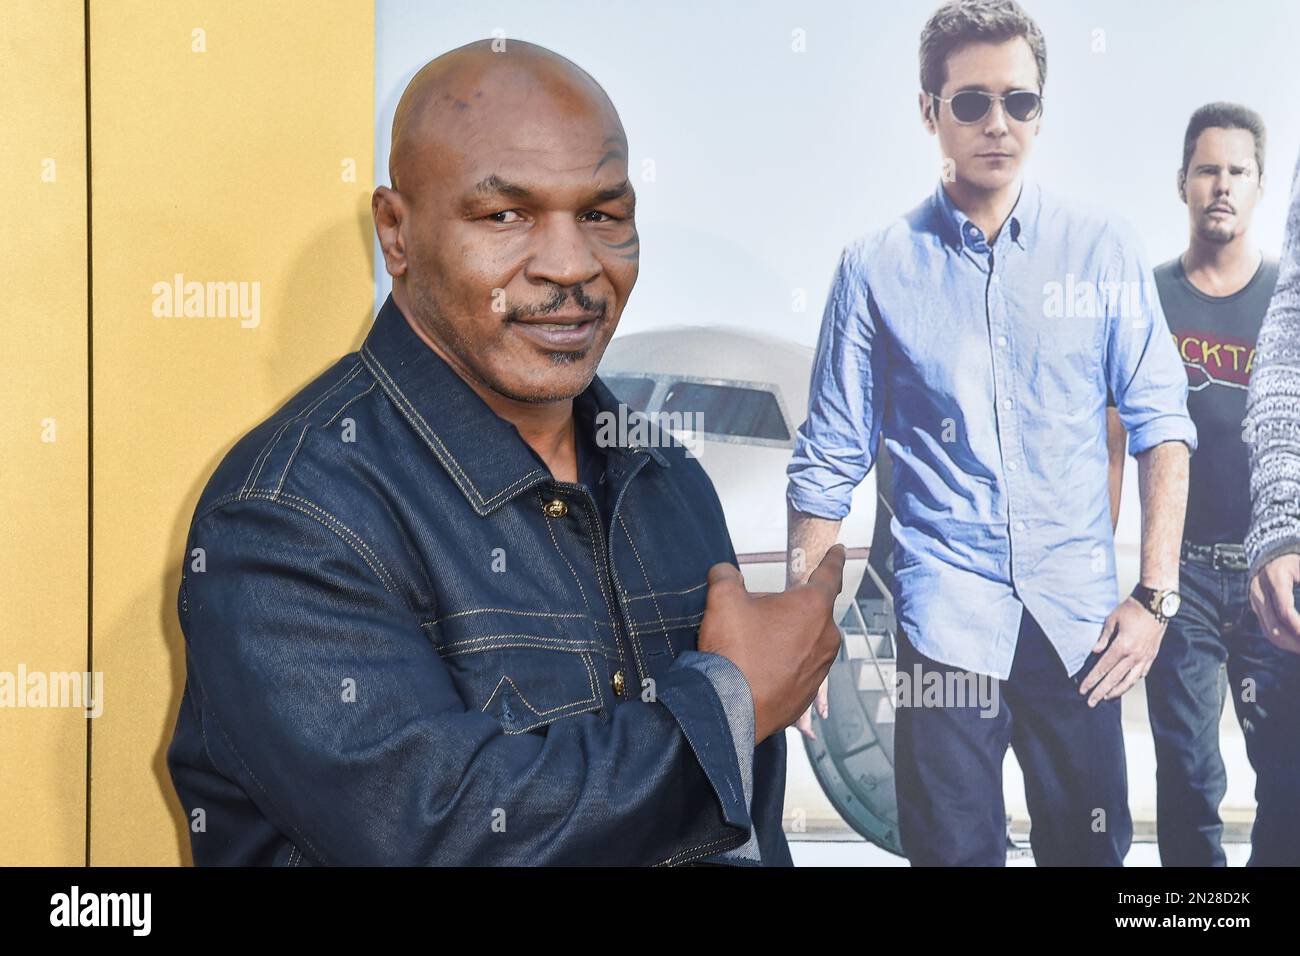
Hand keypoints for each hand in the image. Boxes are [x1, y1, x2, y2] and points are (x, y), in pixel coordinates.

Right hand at [698, 545, 845, 741]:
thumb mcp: (723, 599)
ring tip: (753, 646)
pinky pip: (798, 669)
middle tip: (757, 615)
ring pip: (805, 642)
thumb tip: (726, 573)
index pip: (829, 574)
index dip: (833, 559)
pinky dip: (783, 665)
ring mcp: (820, 670)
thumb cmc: (733, 649)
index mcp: (813, 608)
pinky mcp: (808, 695)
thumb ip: (727, 576)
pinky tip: (757, 670)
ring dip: (787, 638)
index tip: (839, 551)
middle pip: (810, 612)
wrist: (729, 710)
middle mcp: (826, 638)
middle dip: (788, 609)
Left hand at [1078, 596, 1165, 705]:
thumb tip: (1095, 652)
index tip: (1082, 690)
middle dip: (1100, 692)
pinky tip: (1125, 685)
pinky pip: (1141, 674)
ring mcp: (1145, 657)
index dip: (1092, 680)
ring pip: (1129, 680)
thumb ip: (1103, 638)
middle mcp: (1134, 656)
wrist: (1156, 604)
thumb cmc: (1131, 609)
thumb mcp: (1111, 620)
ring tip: (1106, 698)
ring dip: (1117, 691)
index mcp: (1122, 647)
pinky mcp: (1152, 656)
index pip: (1103, 668)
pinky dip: (1132, 681)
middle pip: (1114, 679)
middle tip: (1090, 702)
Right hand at [1249, 554, 1299, 653]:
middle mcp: (1260, 591)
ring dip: (1288, 644)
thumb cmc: (1293, 561)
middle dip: (1295, 641)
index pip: (1285, 611)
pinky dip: (1281, 639)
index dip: (1298, 627)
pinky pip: (1266, 628)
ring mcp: (1255, 600)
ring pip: (1268, 631)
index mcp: (1274, 579)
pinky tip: (1294, 644)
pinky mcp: (1255, 607)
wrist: (1270, 553)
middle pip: (1274, 626)